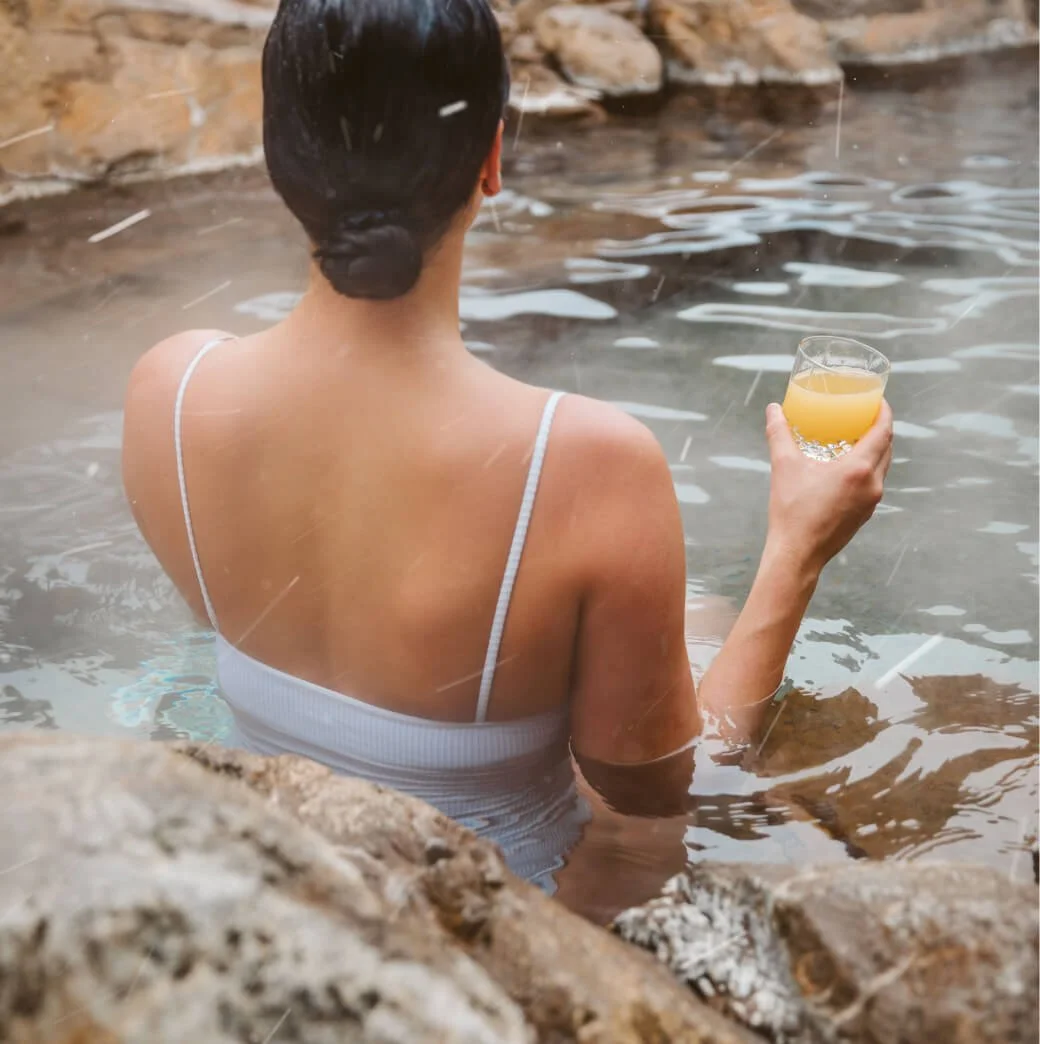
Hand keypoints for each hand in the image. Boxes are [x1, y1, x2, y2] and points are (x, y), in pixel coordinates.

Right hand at [764, 400, 892, 575]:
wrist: (797, 554)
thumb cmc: (792, 511)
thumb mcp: (784, 466)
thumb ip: (779, 433)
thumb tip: (774, 409)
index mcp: (858, 469)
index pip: (883, 431)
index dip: (883, 412)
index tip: (877, 399)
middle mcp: (872, 484)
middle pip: (886, 448)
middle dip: (879, 428)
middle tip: (863, 416)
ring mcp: (871, 502)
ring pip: (881, 467)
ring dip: (873, 450)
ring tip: (855, 439)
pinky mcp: (864, 514)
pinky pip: (872, 484)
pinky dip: (866, 469)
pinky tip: (846, 469)